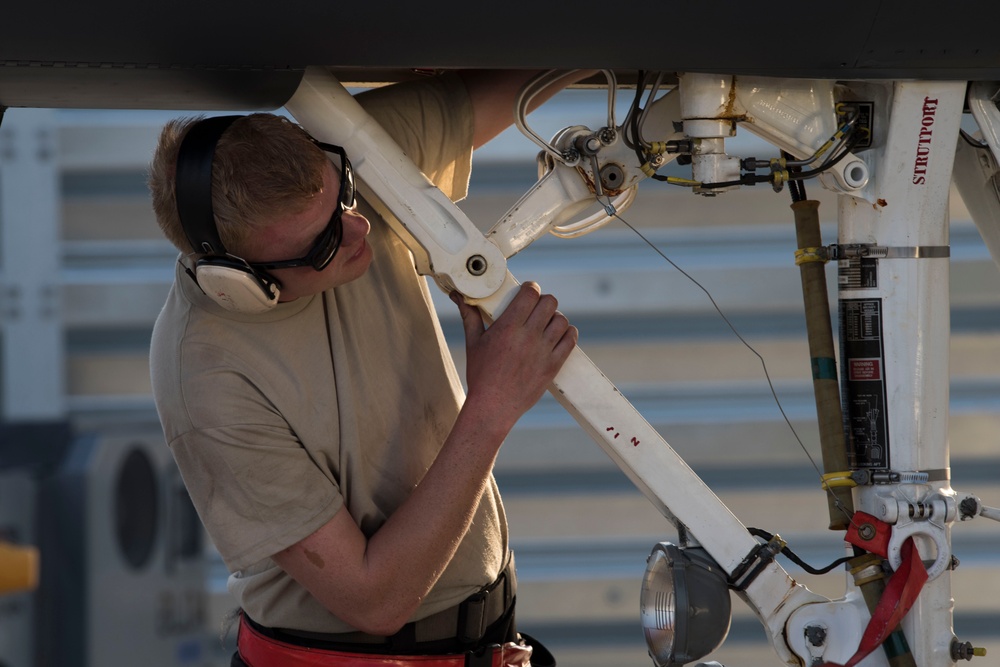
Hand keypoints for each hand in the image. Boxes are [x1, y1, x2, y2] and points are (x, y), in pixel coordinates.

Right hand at [452, 282, 577, 428]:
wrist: (493, 407)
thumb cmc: (481, 375)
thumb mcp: (473, 343)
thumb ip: (470, 317)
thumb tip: (459, 298)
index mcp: (508, 328)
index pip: (530, 294)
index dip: (531, 288)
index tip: (528, 291)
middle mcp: (528, 337)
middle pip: (549, 303)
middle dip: (542, 301)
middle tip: (535, 308)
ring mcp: (543, 352)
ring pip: (562, 320)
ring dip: (554, 318)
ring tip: (545, 323)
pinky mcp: (553, 366)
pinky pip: (570, 340)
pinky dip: (567, 333)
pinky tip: (559, 334)